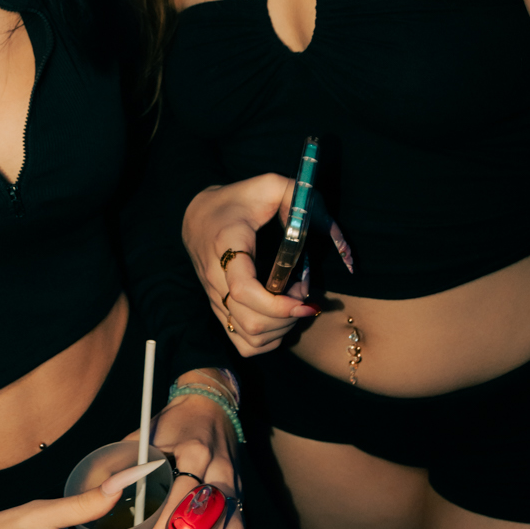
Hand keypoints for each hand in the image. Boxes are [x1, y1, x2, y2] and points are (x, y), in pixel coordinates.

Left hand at [127, 387, 245, 528]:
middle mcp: (220, 472)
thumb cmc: (169, 426)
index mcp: (194, 452)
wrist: (210, 410)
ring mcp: (236, 488)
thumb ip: (120, 467)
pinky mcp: (242, 503)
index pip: (180, 499)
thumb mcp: (141, 437)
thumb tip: (89, 503)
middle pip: (208, 523)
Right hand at [182, 175, 318, 357]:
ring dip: (281, 329)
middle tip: (304, 294)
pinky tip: (281, 318)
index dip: (277, 304)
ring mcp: (216, 300)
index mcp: (226, 246)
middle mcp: (216, 279)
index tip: (304, 300)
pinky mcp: (219, 311)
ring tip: (294, 304)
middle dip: (288, 316)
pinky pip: (243, 343)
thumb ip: (300, 197)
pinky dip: (268, 340)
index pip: (243, 291)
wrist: (198, 216)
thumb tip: (331, 228)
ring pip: (248, 338)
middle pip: (250, 322)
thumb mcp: (269, 184)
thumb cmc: (238, 200)